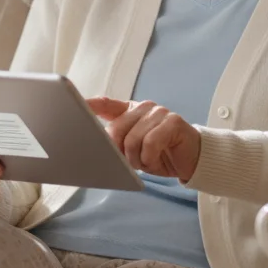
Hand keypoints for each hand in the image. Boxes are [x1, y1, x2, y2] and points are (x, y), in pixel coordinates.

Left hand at [87, 97, 201, 181]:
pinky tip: (156, 160)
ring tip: (145, 163)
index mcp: (130, 111)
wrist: (191, 160)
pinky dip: (150, 158)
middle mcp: (143, 107)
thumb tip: (96, 147)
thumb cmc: (159, 154)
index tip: (76, 107)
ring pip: (133, 139)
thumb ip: (118, 143)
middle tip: (131, 163)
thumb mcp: (134, 149)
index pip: (106, 104)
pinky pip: (151, 143)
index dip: (90, 105)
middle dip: (119, 153)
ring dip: (137, 159)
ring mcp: (159, 112)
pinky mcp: (173, 121)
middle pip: (117, 129)